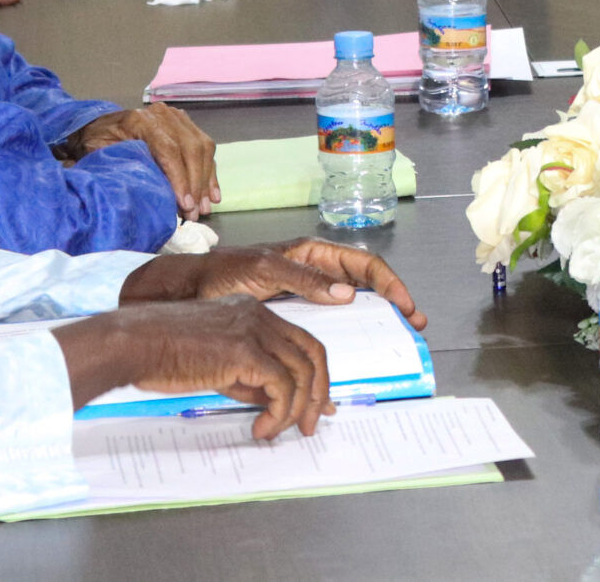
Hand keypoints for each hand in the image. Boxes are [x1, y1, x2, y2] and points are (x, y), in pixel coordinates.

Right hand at [55, 297, 330, 438]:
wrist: (133, 344)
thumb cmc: (159, 353)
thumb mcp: (214, 362)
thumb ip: (246, 376)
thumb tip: (272, 402)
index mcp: (252, 312)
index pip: (300, 341)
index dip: (315, 375)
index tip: (318, 404)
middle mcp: (259, 316)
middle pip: (312, 353)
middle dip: (318, 393)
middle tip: (310, 424)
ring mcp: (255, 330)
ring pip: (301, 372)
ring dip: (297, 409)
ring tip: (278, 432)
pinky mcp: (245, 351)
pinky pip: (281, 386)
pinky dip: (279, 412)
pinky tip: (262, 428)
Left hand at [71, 105, 218, 217]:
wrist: (97, 125)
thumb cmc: (97, 143)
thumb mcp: (102, 154)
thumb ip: (125, 168)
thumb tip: (149, 194)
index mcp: (141, 121)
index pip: (169, 149)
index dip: (180, 178)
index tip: (185, 203)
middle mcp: (163, 115)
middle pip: (191, 148)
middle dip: (196, 183)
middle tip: (196, 211)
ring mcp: (177, 118)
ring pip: (202, 148)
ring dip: (206, 180)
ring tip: (204, 207)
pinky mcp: (186, 125)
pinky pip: (205, 148)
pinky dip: (210, 172)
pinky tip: (212, 194)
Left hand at [120, 238, 425, 329]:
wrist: (186, 292)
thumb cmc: (219, 275)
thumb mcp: (261, 270)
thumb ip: (303, 278)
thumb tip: (347, 292)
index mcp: (311, 253)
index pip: (365, 262)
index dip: (390, 282)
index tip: (405, 305)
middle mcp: (314, 270)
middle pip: (366, 281)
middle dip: (393, 299)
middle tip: (413, 323)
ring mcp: (305, 291)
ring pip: (352, 301)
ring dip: (376, 317)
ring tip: (395, 335)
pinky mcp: (292, 312)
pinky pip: (330, 320)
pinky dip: (348, 332)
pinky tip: (355, 347)